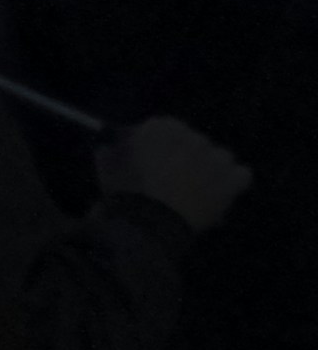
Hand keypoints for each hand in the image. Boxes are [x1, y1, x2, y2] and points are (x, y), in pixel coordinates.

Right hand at [108, 117, 253, 233]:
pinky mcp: (230, 181)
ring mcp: (214, 159)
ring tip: (199, 186)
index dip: (161, 143)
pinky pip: (241, 175)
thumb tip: (116, 142)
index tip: (155, 157)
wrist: (150, 223)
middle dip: (188, 156)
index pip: (166, 126)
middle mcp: (191, 138)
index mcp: (160, 128)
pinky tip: (220, 193)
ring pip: (221, 156)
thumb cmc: (124, 191)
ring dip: (212, 167)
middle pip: (195, 141)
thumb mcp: (108, 162)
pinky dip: (233, 182)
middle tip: (175, 177)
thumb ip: (116, 146)